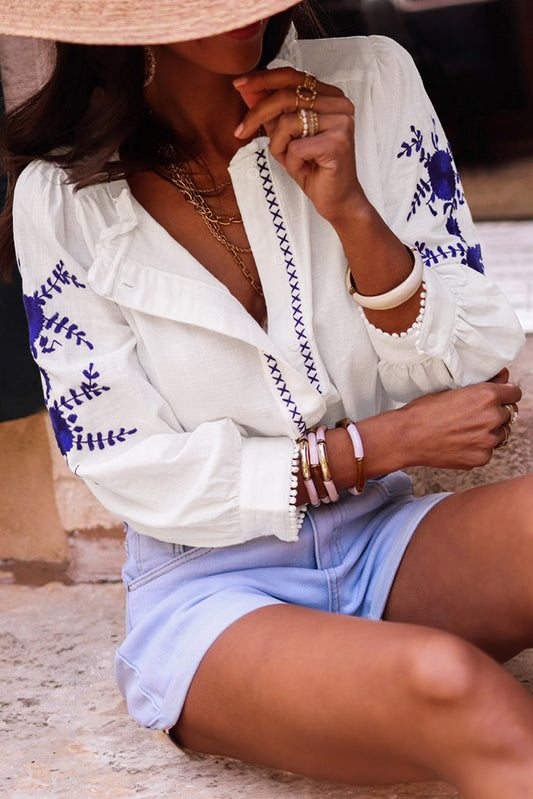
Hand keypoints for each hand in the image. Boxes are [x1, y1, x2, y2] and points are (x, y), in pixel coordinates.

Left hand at [233, 67, 363, 221]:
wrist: (337, 199)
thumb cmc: (314, 168)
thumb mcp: (285, 136)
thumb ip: (270, 112)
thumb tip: (247, 89)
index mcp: (330, 96)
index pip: (292, 76)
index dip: (263, 79)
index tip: (239, 84)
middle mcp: (339, 104)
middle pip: (286, 96)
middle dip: (257, 115)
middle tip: (241, 131)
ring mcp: (341, 122)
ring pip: (287, 123)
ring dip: (279, 146)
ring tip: (292, 160)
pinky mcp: (337, 142)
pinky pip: (295, 147)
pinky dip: (291, 162)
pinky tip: (305, 169)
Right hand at [399, 378, 521, 470]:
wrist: (406, 437)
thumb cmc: (424, 411)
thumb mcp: (452, 389)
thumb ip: (484, 385)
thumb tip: (504, 378)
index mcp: (487, 396)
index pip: (515, 393)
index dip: (505, 394)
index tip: (498, 398)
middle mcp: (492, 418)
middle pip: (509, 414)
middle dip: (496, 413)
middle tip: (474, 415)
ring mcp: (488, 441)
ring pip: (500, 434)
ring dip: (489, 431)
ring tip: (465, 430)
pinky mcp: (481, 458)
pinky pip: (488, 450)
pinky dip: (478, 447)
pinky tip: (459, 442)